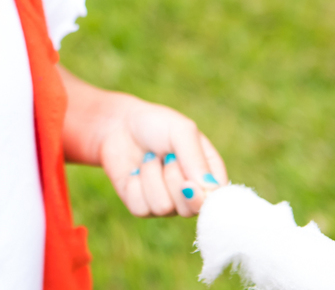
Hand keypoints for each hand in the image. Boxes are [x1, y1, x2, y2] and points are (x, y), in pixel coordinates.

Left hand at [97, 97, 227, 217]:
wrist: (119, 124)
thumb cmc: (156, 124)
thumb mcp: (181, 131)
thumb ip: (196, 158)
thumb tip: (208, 189)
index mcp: (208, 175)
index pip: (215, 201)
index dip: (202, 197)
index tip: (188, 182)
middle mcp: (189, 194)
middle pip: (189, 209)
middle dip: (173, 179)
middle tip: (166, 156)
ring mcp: (166, 203)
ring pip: (163, 208)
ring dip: (151, 177)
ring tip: (149, 158)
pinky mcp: (141, 206)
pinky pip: (140, 208)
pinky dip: (135, 184)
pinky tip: (135, 170)